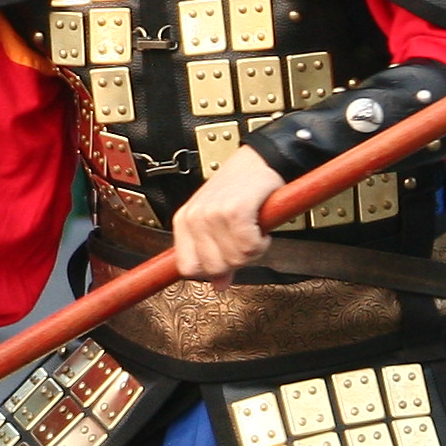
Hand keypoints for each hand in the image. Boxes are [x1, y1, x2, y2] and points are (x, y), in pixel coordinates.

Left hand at [172, 147, 284, 277]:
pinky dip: (261, 242)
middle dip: (236, 261)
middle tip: (245, 242)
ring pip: (235, 259)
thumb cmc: (240, 187)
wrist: (260, 159)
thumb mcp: (218, 221)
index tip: (226, 260)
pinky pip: (249, 247)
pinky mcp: (235, 211)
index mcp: (184, 220)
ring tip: (253, 231)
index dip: (210, 271)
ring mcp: (213, 214)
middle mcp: (195, 217)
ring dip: (252, 250)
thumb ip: (216, 254)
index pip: (187, 268)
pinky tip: (260, 228)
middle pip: (214, 268)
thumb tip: (219, 285)